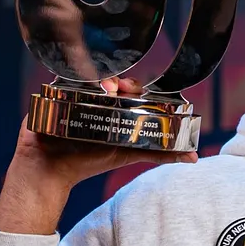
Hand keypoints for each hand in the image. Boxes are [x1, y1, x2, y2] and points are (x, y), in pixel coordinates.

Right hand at [0, 77, 196, 234]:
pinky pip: (64, 77)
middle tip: (123, 89)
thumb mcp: (128, 153)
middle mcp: (95, 96)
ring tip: (107, 89)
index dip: (135, 87)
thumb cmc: (87, 160)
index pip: (128, 88)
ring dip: (99, 78)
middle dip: (119, 80)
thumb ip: (159, 153)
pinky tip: (81, 85)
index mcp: (113, 105)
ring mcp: (75, 92)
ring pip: (89, 74)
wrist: (49, 171)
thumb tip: (194, 157)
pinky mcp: (54, 92)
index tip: (138, 90)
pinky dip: (73, 77)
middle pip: (110, 78)